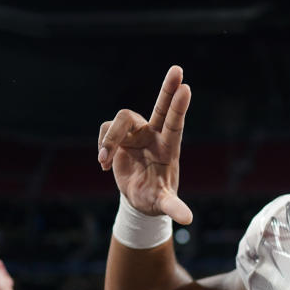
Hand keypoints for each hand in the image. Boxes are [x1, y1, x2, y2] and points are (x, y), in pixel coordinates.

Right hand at [98, 66, 192, 224]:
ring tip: (105, 163)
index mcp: (168, 148)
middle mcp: (154, 135)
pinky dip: (103, 146)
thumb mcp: (163, 203)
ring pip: (121, 119)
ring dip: (110, 140)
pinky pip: (106, 129)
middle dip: (168, 88)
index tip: (186, 88)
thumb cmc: (155, 199)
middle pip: (160, 106)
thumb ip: (173, 207)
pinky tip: (105, 164)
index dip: (179, 107)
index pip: (175, 124)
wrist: (139, 200)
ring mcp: (137, 133)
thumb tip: (187, 220)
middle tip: (178, 69)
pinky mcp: (120, 135)